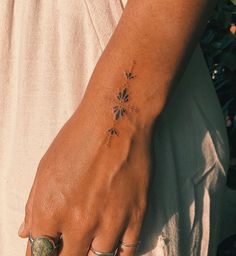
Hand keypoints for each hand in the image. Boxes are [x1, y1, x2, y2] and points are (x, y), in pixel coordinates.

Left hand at [18, 100, 150, 255]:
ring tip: (90, 243)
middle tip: (69, 246)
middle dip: (66, 255)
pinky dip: (119, 253)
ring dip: (91, 253)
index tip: (49, 249)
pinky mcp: (136, 213)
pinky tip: (114, 249)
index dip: (42, 252)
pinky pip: (128, 248)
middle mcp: (79, 222)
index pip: (39, 251)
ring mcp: (111, 220)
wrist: (116, 121)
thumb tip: (27, 231)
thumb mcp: (46, 167)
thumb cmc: (78, 138)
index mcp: (51, 210)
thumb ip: (34, 204)